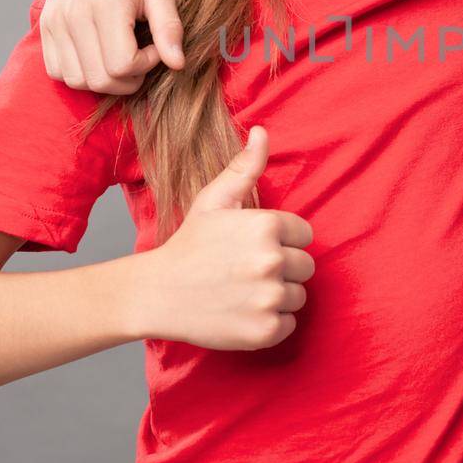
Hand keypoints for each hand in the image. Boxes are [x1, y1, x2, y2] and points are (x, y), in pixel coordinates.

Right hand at [41, 0, 183, 93]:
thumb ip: (169, 28)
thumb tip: (178, 64)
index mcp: (105, 5)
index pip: (122, 66)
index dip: (145, 65)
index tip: (154, 47)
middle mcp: (73, 15)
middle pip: (99, 80)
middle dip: (128, 79)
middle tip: (141, 55)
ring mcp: (55, 21)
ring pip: (76, 81)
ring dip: (103, 78)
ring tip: (120, 54)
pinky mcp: (45, 24)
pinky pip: (57, 70)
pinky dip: (79, 72)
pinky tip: (98, 53)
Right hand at [124, 126, 313, 349]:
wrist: (157, 293)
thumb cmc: (188, 244)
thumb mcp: (214, 200)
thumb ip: (245, 167)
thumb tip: (262, 132)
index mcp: (267, 225)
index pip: (304, 235)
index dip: (282, 240)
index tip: (252, 247)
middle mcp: (272, 260)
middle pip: (305, 267)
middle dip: (282, 268)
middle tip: (247, 271)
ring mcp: (269, 297)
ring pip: (298, 296)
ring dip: (277, 296)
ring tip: (243, 291)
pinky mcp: (265, 330)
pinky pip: (289, 325)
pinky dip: (271, 323)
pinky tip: (243, 312)